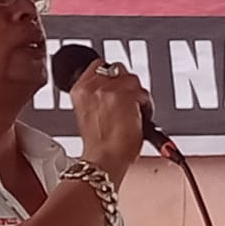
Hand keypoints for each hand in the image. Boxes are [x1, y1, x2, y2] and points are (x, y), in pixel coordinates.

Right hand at [68, 59, 146, 185]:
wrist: (104, 160)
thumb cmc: (98, 145)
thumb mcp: (87, 113)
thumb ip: (96, 97)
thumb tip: (111, 91)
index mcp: (79, 90)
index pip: (98, 66)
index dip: (111, 78)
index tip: (115, 88)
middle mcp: (93, 86)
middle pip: (118, 69)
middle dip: (125, 85)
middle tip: (126, 103)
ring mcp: (110, 90)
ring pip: (133, 79)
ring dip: (137, 95)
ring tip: (132, 112)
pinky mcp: (126, 96)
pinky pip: (143, 93)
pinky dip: (145, 105)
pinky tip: (137, 118)